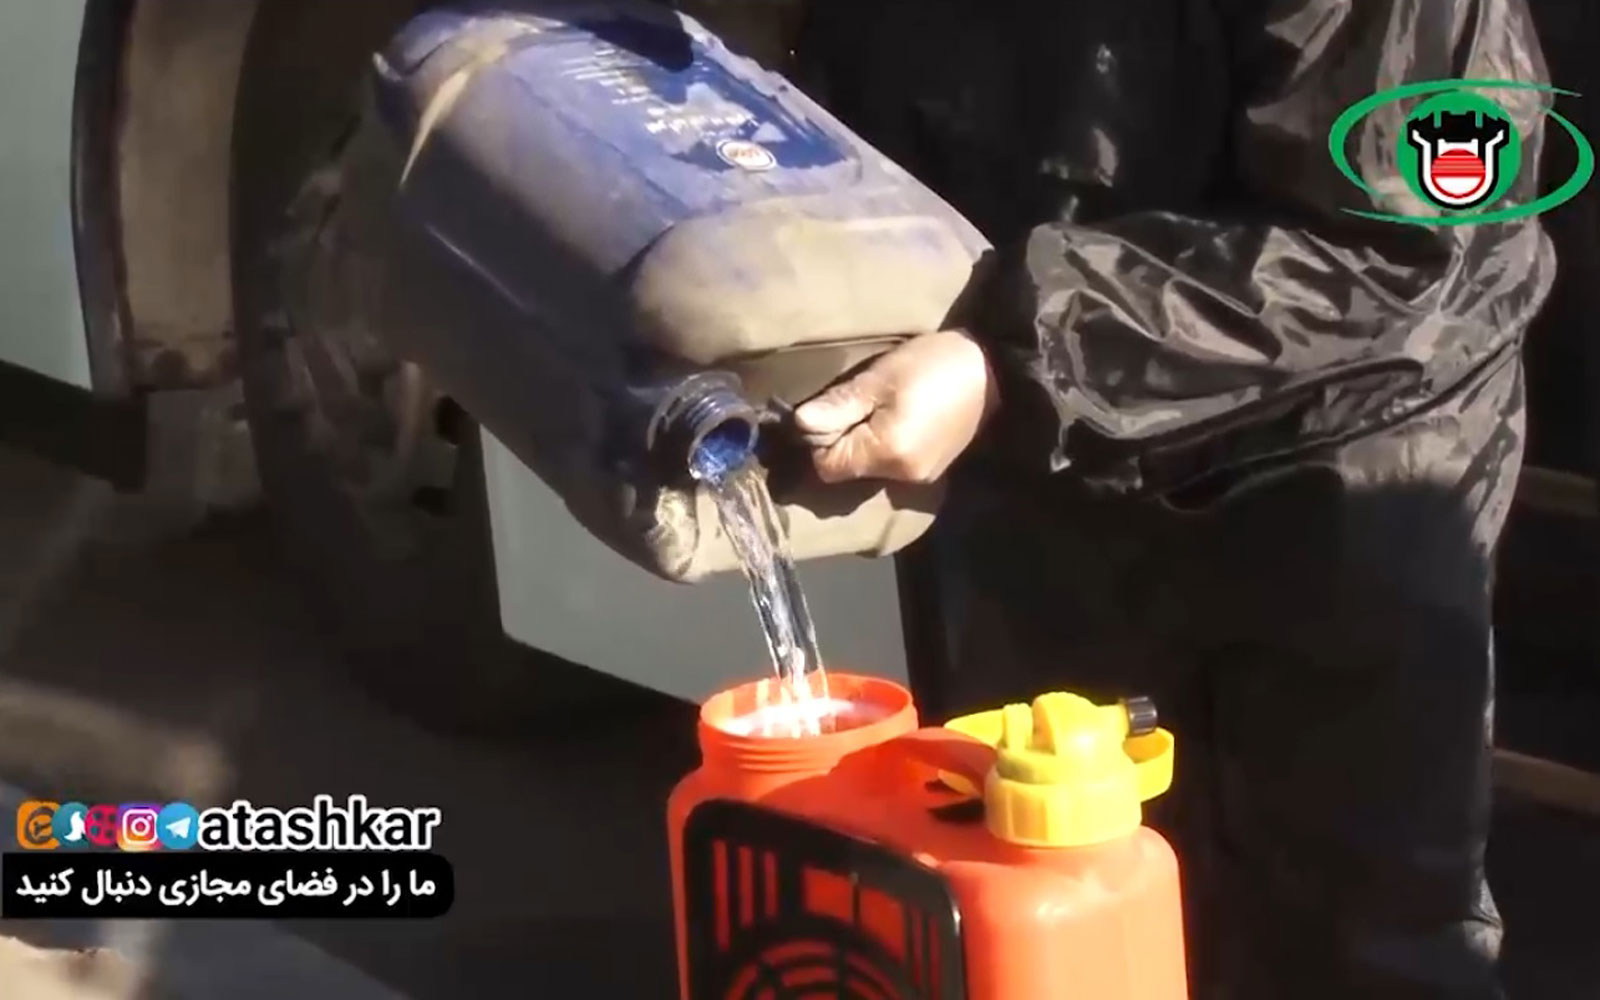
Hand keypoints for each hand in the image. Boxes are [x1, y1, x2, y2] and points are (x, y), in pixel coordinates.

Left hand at [793, 329, 998, 483]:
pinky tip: (901, 418)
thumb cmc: (934, 364)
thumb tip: (799, 425)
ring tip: (882, 408)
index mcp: (887, 454)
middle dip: (844, 440)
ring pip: (870, 469)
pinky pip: (892, 465)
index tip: (832, 410)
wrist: (995, 369)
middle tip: (858, 402)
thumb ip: (839, 405)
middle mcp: (902, 478)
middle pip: (848, 471)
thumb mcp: (880, 378)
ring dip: (865, 443)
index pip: (827, 468)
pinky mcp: (933, 470)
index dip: (820, 440)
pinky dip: (887, 446)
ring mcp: (921, 477)